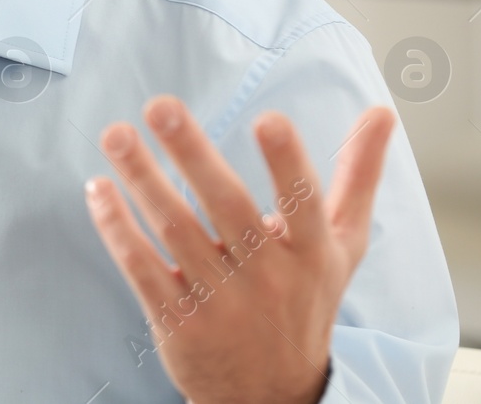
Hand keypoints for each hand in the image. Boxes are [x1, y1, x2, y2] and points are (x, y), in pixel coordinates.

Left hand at [84, 96, 395, 403]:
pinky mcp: (177, 321)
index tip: (269, 118)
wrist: (272, 395)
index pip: (303, 204)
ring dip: (143, 179)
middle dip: (193, 154)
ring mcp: (219, 301)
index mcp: (310, 253)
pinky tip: (99, 189)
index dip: (288, 163)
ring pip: (177, 231)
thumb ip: (357, 176)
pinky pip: (143, 268)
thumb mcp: (341, 246)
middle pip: (227, 207)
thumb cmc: (306, 301)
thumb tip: (382, 112)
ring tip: (116, 135)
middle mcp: (266, 276)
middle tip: (160, 107)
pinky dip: (118, 229)